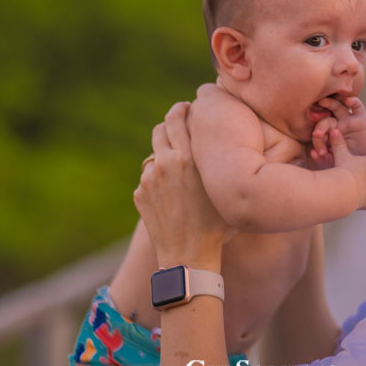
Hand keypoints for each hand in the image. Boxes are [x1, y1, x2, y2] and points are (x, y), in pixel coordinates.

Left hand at [134, 102, 236, 269]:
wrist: (189, 256)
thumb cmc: (217, 224)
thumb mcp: (224, 186)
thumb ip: (220, 160)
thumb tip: (225, 142)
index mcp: (186, 157)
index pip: (177, 117)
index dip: (182, 109)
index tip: (187, 109)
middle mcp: (164, 163)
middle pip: (160, 128)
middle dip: (170, 124)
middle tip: (181, 127)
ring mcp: (149, 179)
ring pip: (154, 154)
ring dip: (165, 154)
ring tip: (180, 167)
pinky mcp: (140, 194)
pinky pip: (149, 178)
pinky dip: (159, 180)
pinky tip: (173, 195)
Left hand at [309, 95, 365, 163]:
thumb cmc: (351, 160)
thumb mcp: (337, 161)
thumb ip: (325, 158)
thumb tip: (312, 153)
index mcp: (328, 135)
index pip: (320, 132)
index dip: (317, 140)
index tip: (320, 152)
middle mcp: (337, 125)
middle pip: (326, 120)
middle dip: (320, 127)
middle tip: (317, 135)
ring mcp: (348, 121)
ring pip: (337, 107)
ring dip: (329, 103)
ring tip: (322, 102)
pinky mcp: (361, 119)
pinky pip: (357, 106)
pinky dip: (353, 101)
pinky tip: (348, 100)